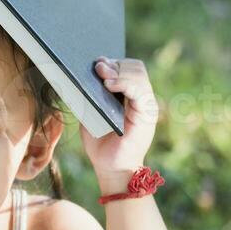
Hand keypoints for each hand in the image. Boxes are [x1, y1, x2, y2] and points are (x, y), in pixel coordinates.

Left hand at [81, 57, 159, 193]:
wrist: (110, 167)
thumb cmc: (100, 142)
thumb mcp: (91, 112)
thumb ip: (90, 94)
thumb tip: (83, 72)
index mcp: (128, 94)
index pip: (127, 67)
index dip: (112, 62)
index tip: (96, 63)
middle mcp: (140, 97)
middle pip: (134, 67)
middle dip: (115, 64)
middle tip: (98, 67)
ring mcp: (146, 104)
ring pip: (138, 74)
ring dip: (119, 71)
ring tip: (102, 75)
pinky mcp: (146, 113)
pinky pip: (140, 90)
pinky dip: (124, 82)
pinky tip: (109, 84)